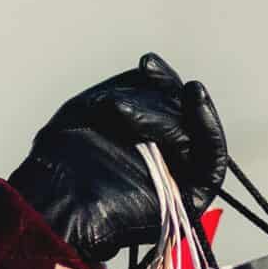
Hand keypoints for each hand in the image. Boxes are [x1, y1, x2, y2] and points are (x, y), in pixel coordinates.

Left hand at [6, 51, 228, 265]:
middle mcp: (164, 158)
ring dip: (168, 113)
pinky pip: (213, 161)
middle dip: (156, 100)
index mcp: (142, 140)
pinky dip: (209, 128)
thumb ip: (127, 89)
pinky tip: (194, 99)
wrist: (54, 204)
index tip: (148, 64)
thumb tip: (154, 69)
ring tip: (123, 114)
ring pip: (193, 132)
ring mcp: (180, 177)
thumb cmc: (63, 161)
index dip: (161, 81)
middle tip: (121, 104)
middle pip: (182, 115)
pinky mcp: (192, 198)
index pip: (166, 104)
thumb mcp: (90, 109)